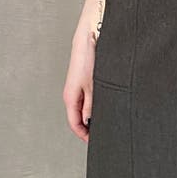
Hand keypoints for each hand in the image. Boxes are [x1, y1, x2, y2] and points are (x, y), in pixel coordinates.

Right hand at [63, 25, 96, 141]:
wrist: (90, 35)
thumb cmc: (89, 56)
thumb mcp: (94, 86)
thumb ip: (91, 105)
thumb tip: (89, 121)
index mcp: (70, 97)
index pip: (74, 123)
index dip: (84, 135)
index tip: (94, 142)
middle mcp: (72, 93)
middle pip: (78, 117)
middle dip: (89, 127)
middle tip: (103, 134)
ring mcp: (77, 87)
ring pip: (83, 108)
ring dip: (92, 116)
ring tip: (106, 122)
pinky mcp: (84, 81)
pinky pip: (87, 99)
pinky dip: (94, 106)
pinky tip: (105, 106)